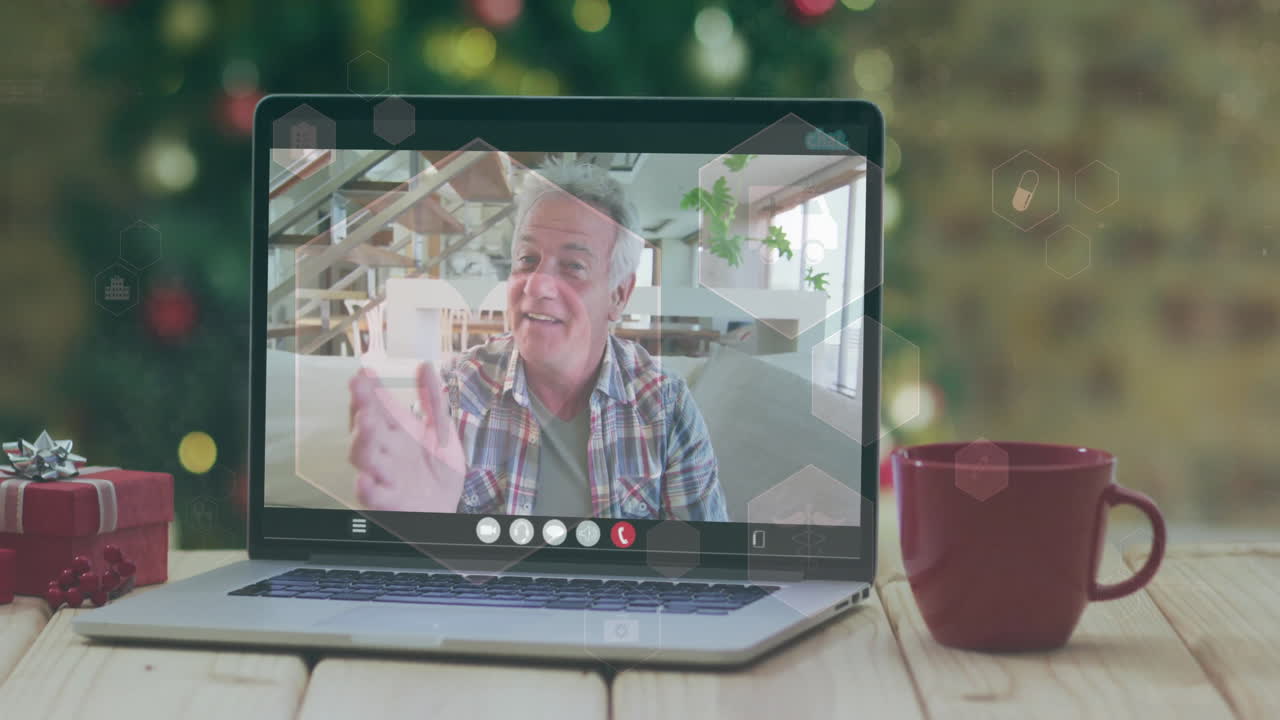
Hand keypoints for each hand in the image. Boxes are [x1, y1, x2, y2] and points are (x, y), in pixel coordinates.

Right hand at [348, 362, 466, 512]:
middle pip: (367, 427)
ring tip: (365, 422)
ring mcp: (384, 475)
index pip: (377, 407)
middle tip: (360, 389)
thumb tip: (425, 365)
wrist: (446, 509)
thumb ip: (432, 400)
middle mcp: (384, 451)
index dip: (369, 390)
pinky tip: (364, 479)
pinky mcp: (388, 501)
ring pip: (365, 458)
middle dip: (363, 407)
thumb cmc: (438, 471)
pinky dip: (367, 489)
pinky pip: (373, 496)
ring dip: (362, 440)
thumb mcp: (441, 431)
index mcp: (394, 433)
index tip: (364, 371)